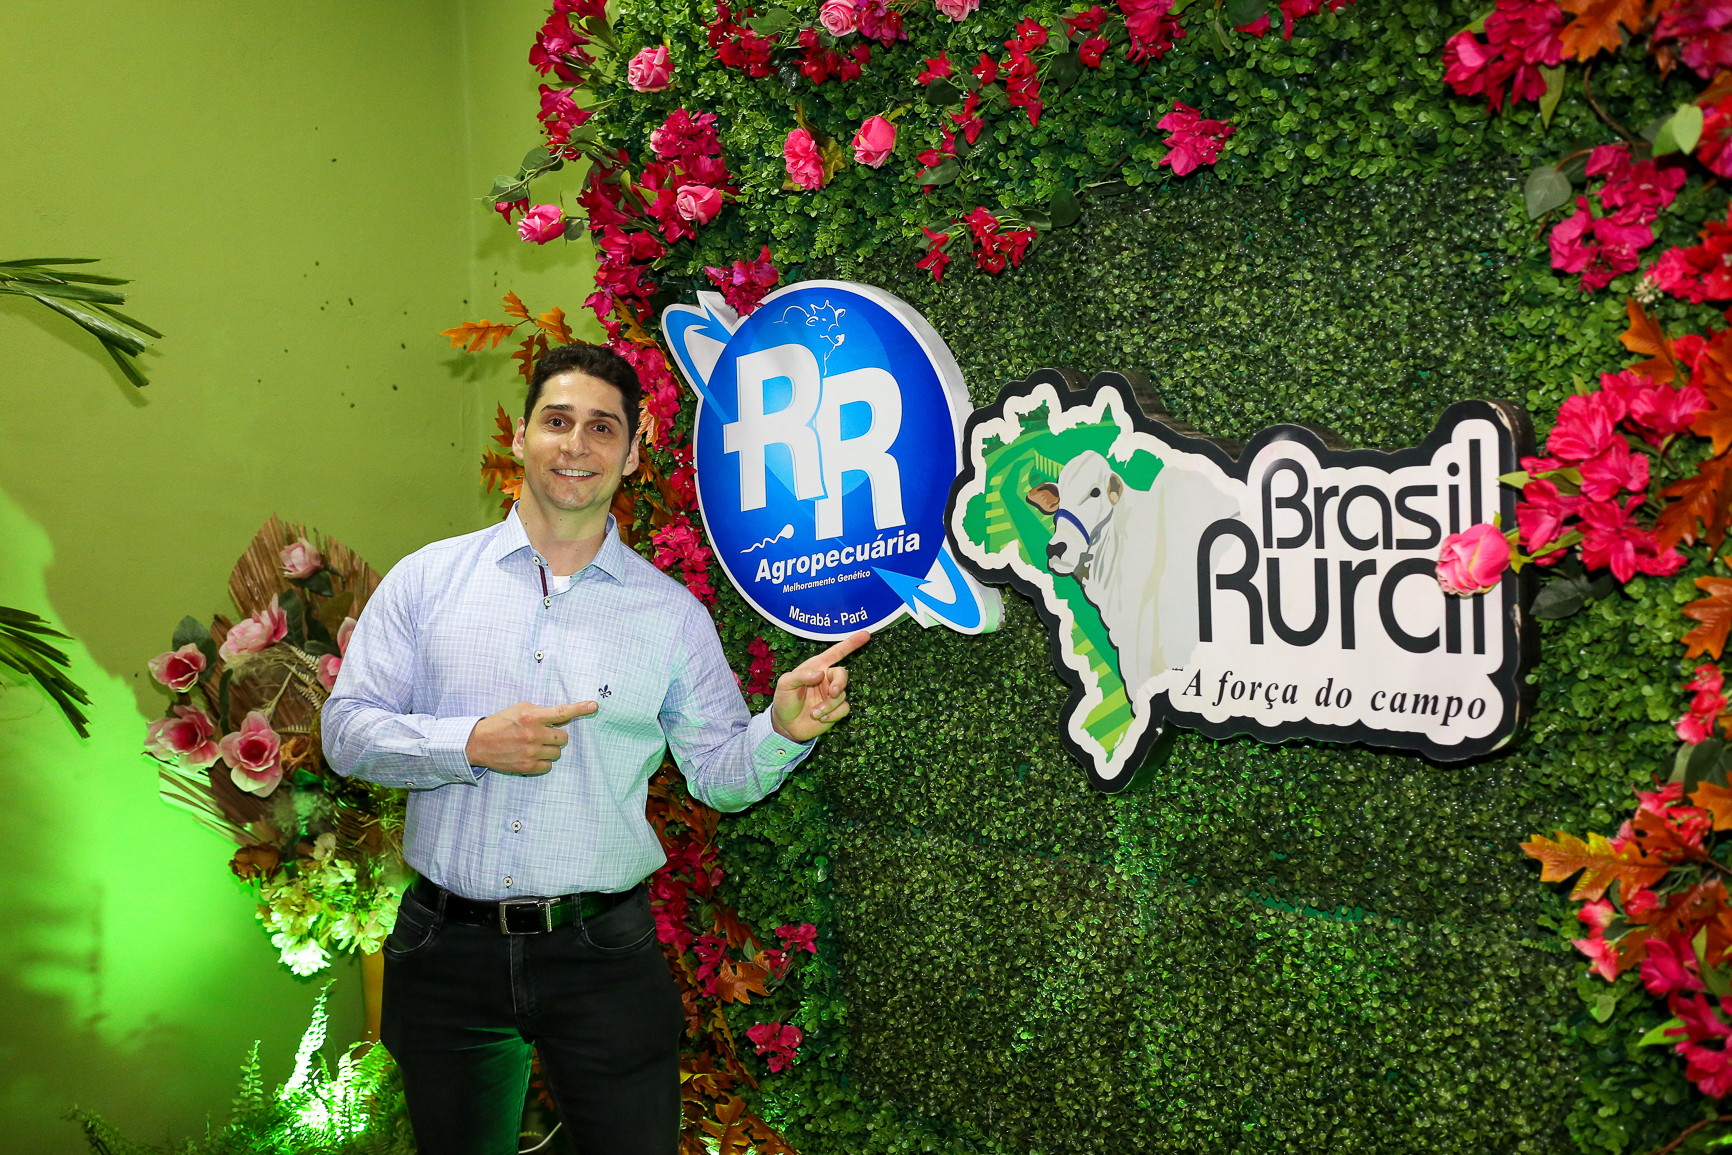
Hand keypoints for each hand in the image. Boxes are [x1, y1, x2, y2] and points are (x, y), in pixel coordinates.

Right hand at [465, 701, 596, 775]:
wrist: (478, 743)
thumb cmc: (500, 722)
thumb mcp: (520, 709)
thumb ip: (541, 711)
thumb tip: (563, 715)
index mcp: (532, 716)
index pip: (562, 712)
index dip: (580, 708)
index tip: (594, 706)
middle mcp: (533, 734)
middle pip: (564, 737)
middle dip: (556, 735)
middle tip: (544, 734)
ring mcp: (531, 752)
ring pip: (557, 753)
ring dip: (550, 749)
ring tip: (534, 745)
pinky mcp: (527, 766)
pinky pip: (548, 766)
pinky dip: (543, 761)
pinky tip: (531, 755)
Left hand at [771, 630, 869, 743]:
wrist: (786, 725)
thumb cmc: (785, 700)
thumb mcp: (785, 684)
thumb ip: (801, 675)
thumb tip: (821, 674)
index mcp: (816, 667)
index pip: (836, 652)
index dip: (850, 644)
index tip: (865, 635)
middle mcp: (826, 679)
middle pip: (843, 674)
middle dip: (839, 683)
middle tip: (832, 693)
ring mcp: (832, 695)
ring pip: (842, 695)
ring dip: (828, 705)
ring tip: (814, 713)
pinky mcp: (836, 710)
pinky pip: (844, 708)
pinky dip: (833, 714)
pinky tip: (821, 718)